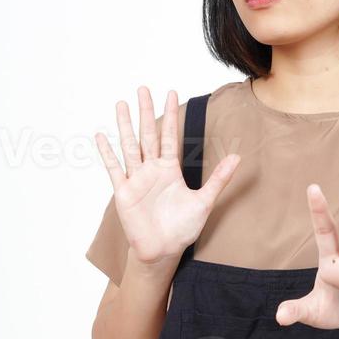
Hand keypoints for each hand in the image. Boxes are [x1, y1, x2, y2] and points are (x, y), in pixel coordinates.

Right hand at [94, 86, 240, 266]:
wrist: (163, 250)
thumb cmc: (183, 228)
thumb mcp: (205, 201)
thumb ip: (218, 179)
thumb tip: (238, 158)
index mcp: (170, 170)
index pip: (169, 136)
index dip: (170, 115)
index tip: (171, 93)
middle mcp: (152, 170)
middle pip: (147, 134)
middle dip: (145, 112)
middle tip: (142, 89)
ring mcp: (136, 180)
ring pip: (129, 146)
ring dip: (125, 126)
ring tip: (121, 104)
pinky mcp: (124, 192)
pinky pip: (114, 169)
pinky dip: (107, 153)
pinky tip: (100, 137)